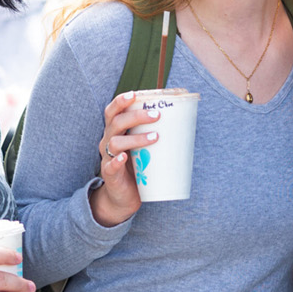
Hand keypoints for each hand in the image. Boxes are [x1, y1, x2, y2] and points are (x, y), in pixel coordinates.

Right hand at [89, 91, 159, 226]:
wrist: (123, 197)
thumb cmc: (136, 167)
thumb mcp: (144, 148)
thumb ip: (155, 134)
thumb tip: (184, 122)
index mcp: (115, 131)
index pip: (113, 111)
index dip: (121, 101)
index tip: (135, 94)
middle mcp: (108, 141)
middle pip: (116, 122)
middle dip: (136, 116)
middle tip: (157, 115)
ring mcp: (107, 157)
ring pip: (115, 142)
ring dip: (136, 138)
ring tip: (155, 137)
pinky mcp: (109, 174)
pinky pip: (110, 166)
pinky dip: (117, 161)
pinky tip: (125, 157)